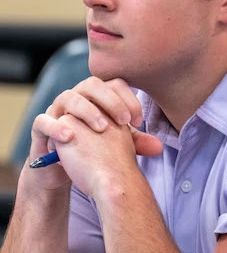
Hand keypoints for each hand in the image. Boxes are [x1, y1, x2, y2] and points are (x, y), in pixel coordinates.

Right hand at [27, 77, 162, 192]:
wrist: (63, 168)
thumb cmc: (92, 148)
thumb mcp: (116, 144)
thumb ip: (136, 142)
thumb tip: (159, 146)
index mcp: (97, 97)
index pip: (115, 84)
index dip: (129, 98)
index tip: (138, 121)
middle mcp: (77, 97)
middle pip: (93, 84)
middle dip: (111, 100)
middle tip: (124, 121)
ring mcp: (57, 110)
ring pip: (69, 97)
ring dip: (88, 111)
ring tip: (102, 128)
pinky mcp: (41, 127)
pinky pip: (44, 121)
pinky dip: (56, 127)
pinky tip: (71, 137)